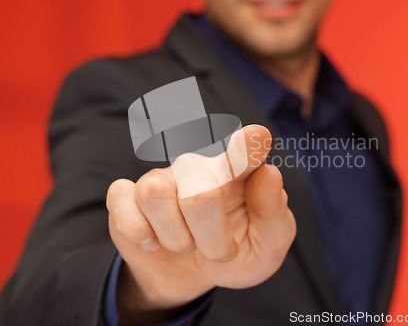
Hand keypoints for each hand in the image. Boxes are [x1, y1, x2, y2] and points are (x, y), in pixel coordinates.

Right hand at [106, 125, 295, 323]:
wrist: (193, 277)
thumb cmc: (236, 251)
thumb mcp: (268, 246)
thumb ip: (274, 213)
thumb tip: (268, 173)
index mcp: (239, 174)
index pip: (245, 151)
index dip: (248, 145)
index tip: (256, 137)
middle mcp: (198, 167)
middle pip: (199, 191)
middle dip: (212, 239)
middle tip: (221, 252)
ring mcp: (161, 179)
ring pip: (156, 194)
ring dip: (177, 238)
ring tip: (187, 243)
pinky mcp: (127, 196)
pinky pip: (124, 207)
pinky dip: (140, 236)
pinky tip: (153, 240)